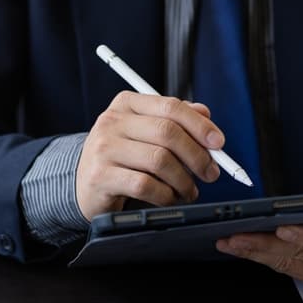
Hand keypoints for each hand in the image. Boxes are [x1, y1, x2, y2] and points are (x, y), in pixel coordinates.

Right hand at [75, 91, 223, 217]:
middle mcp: (111, 121)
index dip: (200, 125)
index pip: (170, 107)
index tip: (218, 144)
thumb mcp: (144, 133)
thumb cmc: (122, 158)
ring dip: (183, 180)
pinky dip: (165, 195)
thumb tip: (205, 114)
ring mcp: (103, 148)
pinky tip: (168, 198)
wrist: (84, 184)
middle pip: (167, 133)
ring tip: (188, 190)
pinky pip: (145, 185)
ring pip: (159, 160)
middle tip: (210, 173)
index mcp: (125, 104)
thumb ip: (173, 120)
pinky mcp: (101, 176)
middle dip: (197, 156)